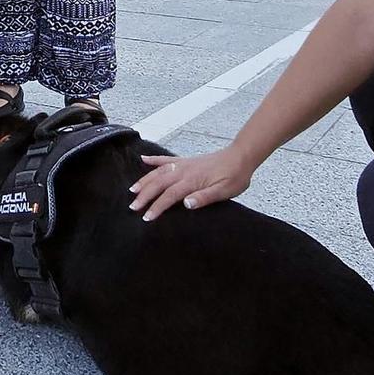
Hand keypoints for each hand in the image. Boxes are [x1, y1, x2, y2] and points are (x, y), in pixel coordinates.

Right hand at [129, 145, 255, 221]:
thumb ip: (205, 197)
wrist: (241, 157)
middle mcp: (184, 171)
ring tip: (132, 190)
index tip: (147, 217)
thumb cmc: (234, 176)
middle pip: (159, 183)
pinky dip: (153, 160)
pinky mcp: (186, 161)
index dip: (157, 206)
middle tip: (133, 207)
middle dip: (144, 195)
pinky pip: (166, 159)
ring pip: (158, 172)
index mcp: (192, 181)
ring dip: (144, 180)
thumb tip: (186, 204)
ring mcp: (183, 164)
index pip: (170, 195)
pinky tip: (143, 159)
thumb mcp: (224, 191)